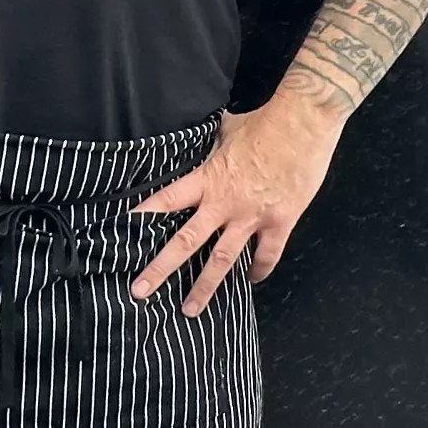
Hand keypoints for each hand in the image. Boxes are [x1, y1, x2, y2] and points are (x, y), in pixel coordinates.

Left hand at [130, 94, 343, 313]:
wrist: (307, 118)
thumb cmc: (269, 119)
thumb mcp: (233, 128)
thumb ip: (217, 141)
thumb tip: (212, 134)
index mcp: (210, 178)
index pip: (167, 200)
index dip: (142, 217)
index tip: (119, 233)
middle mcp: (225, 202)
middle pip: (187, 242)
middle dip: (161, 269)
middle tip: (139, 292)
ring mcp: (253, 215)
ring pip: (223, 259)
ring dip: (205, 286)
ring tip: (190, 309)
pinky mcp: (281, 219)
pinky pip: (268, 253)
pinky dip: (260, 268)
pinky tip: (254, 278)